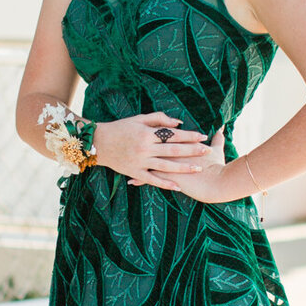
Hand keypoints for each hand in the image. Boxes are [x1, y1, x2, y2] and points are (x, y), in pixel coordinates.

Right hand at [93, 112, 210, 184]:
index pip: (173, 134)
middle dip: (192, 150)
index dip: (189, 135)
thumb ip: (159, 119)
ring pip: (166, 166)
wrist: (98, 142)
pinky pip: (152, 180)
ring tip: (198, 167)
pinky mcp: (134, 173)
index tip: (203, 136)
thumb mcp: (139, 119)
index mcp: (147, 133)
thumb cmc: (120, 128)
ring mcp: (140, 162)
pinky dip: (165, 183)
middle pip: (173, 150)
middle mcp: (145, 148)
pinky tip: (177, 186)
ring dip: (183, 167)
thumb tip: (179, 123)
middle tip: (207, 150)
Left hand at [134, 125, 241, 201]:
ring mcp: (168, 165)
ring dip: (136, 162)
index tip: (144, 132)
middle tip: (129, 142)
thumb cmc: (218, 166)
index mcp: (180, 144)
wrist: (217, 182)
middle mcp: (171, 153)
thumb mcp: (217, 150)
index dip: (155, 134)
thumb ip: (217, 139)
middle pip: (152, 147)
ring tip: (125, 161)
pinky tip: (131, 180)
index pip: (164, 135)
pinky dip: (140, 179)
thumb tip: (222, 128)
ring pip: (147, 162)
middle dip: (139, 144)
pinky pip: (149, 179)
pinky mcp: (167, 178)